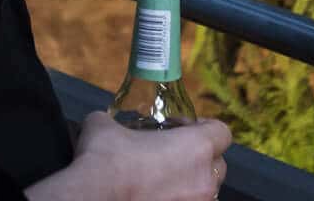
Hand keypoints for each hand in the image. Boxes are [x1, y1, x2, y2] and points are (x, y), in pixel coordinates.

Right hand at [62, 110, 232, 200]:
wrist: (91, 198)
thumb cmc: (105, 161)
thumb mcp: (104, 126)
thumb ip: (113, 121)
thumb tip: (102, 121)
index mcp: (197, 148)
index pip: (222, 132)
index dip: (203, 128)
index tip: (182, 129)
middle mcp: (204, 180)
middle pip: (217, 165)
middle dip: (199, 159)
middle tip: (171, 155)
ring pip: (203, 192)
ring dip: (188, 185)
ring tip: (160, 182)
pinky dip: (175, 200)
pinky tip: (151, 196)